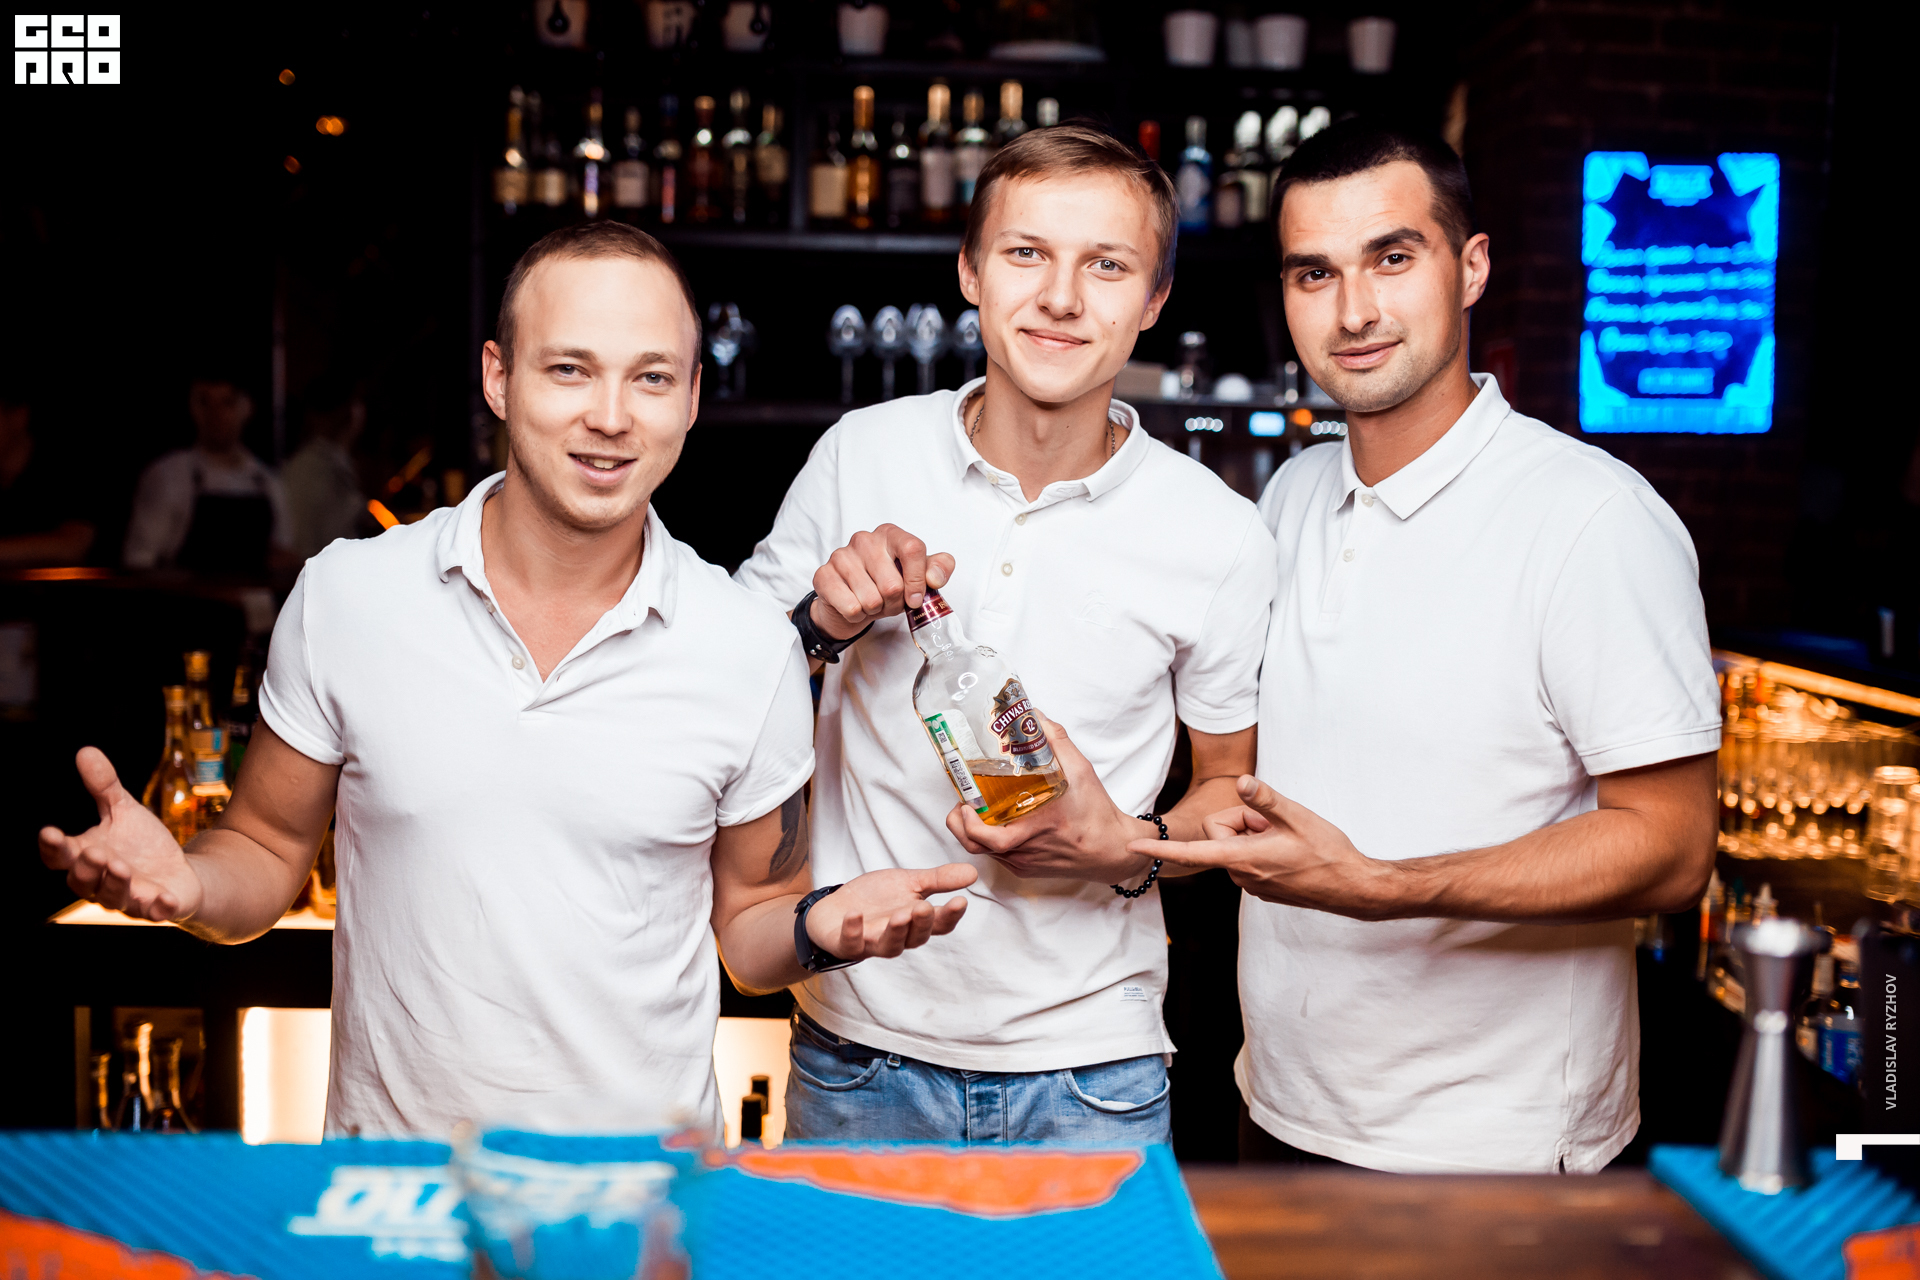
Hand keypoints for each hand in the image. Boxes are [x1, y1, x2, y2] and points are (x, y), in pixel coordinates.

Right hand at [39, 747, 205, 921]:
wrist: (179, 872)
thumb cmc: (141, 844)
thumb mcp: (124, 810)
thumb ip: (104, 787)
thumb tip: (86, 751)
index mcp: (86, 857)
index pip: (60, 856)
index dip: (52, 847)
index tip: (49, 832)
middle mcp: (101, 882)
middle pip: (83, 881)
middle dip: (87, 867)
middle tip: (96, 851)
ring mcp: (129, 898)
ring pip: (113, 898)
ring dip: (114, 884)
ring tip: (120, 866)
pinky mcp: (157, 908)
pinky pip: (154, 912)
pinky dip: (158, 907)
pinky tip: (164, 899)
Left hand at [806, 862, 977, 958]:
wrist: (835, 907)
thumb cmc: (876, 898)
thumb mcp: (908, 883)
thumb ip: (938, 880)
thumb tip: (973, 873)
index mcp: (916, 922)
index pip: (939, 924)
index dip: (950, 916)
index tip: (960, 901)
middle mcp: (898, 937)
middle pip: (916, 937)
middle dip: (921, 923)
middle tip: (924, 907)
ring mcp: (873, 942)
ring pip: (890, 946)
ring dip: (895, 931)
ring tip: (900, 915)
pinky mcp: (847, 944)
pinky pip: (852, 943)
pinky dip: (853, 930)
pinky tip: (854, 915)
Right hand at [810, 524, 956, 640]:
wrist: (852, 602)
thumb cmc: (887, 584)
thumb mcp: (918, 576)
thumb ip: (938, 569)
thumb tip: (935, 578)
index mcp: (890, 534)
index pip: (913, 549)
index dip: (917, 580)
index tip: (915, 599)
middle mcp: (864, 539)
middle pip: (892, 584)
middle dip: (893, 603)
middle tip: (888, 601)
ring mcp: (841, 555)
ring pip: (871, 599)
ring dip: (875, 610)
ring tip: (872, 603)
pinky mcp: (824, 575)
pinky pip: (851, 607)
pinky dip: (857, 615)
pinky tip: (854, 605)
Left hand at [946, 715, 1155, 882]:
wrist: (1112, 851)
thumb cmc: (1097, 814)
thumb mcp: (1081, 772)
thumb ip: (1057, 741)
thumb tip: (1036, 716)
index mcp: (1036, 827)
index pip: (988, 837)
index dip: (968, 824)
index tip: (964, 805)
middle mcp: (1025, 850)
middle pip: (975, 847)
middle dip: (959, 826)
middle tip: (961, 805)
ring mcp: (1024, 863)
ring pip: (984, 853)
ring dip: (973, 832)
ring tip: (974, 810)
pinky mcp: (1026, 870)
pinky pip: (999, 857)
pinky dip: (989, 841)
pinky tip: (995, 823)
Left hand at [1131, 775, 1395, 918]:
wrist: (1352, 887)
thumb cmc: (1328, 852)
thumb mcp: (1299, 817)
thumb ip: (1268, 799)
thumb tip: (1245, 781)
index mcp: (1243, 858)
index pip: (1192, 851)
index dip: (1162, 848)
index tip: (1134, 846)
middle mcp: (1241, 875)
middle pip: (1220, 834)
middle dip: (1242, 821)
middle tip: (1275, 824)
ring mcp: (1251, 883)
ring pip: (1235, 845)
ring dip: (1255, 835)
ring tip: (1286, 839)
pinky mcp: (1261, 886)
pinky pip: (1248, 858)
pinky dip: (1261, 847)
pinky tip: (1288, 850)